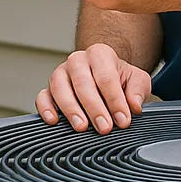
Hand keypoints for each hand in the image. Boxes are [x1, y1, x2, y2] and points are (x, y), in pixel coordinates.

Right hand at [36, 42, 150, 133]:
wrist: (104, 76)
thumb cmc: (119, 79)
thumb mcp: (136, 80)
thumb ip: (138, 90)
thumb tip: (134, 105)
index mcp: (99, 54)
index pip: (106, 76)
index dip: (115, 100)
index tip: (123, 119)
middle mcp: (77, 61)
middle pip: (82, 82)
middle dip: (94, 107)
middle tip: (104, 127)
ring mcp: (61, 74)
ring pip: (60, 87)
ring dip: (71, 109)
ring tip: (82, 127)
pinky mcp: (49, 89)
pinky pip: (42, 96)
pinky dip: (45, 108)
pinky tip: (53, 120)